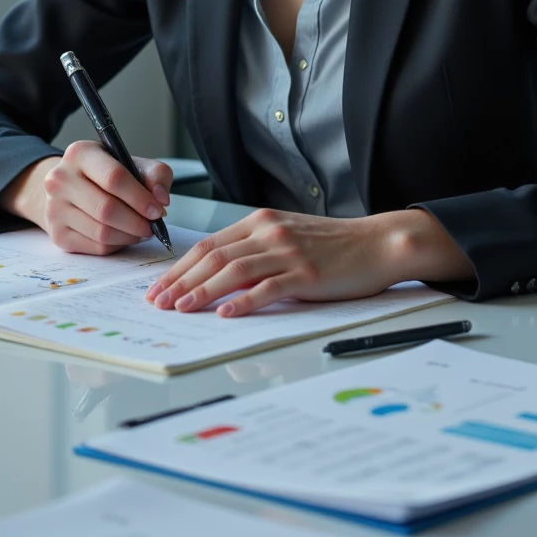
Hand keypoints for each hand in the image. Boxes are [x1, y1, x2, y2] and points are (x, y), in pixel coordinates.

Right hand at [0, 143, 171, 254]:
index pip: (113, 177)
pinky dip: (117, 245)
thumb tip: (161, 199)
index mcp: (80, 153)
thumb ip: (155, 174)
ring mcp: (55, 208)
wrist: (69, 188)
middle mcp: (60, 179)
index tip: (157, 210)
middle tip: (152, 225)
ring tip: (141, 230)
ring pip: (102, 232)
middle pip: (106, 209)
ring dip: (129, 236)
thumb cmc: (105, 174)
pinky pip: (96, 247)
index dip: (140, 197)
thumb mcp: (131, 163)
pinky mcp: (57, 234)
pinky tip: (124, 235)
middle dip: (137, 221)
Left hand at [144, 206, 469, 316]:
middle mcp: (270, 232)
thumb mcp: (288, 236)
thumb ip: (255, 250)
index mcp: (261, 222)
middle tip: (159, 302)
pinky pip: (267, 289)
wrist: (377, 243)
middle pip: (214, 257)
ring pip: (233, 271)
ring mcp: (288, 252)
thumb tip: (219, 276)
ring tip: (180, 309)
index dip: (181, 267)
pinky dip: (243, 302)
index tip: (160, 287)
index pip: (209, 245)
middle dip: (181, 281)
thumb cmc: (334, 245)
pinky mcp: (306, 274)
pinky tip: (225, 314)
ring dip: (201, 292)